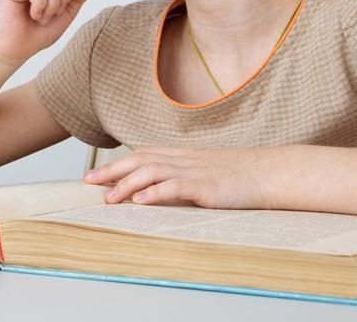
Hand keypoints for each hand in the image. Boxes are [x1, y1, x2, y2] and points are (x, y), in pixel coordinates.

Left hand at [84, 146, 270, 209]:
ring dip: (127, 184)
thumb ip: (179, 178)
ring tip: (109, 197)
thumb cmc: (236, 177)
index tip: (94, 175)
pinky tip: (140, 201)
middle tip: (88, 182)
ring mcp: (193, 171)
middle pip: (139, 159)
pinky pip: (175, 186)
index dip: (116, 164)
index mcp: (180, 156)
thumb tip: (152, 193)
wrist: (268, 174)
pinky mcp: (205, 186)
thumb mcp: (202, 173)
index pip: (141, 155)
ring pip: (152, 171)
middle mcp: (182, 160)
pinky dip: (155, 192)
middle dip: (111, 170)